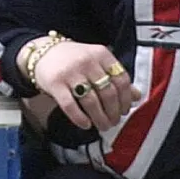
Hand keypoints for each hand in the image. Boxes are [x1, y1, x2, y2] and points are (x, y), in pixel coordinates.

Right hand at [19, 39, 140, 130]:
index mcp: (101, 54)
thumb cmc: (74, 60)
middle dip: (114, 112)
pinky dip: (80, 118)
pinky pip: (70, 105)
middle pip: (108, 92)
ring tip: (103, 126)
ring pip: (91, 101)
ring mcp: (71, 72)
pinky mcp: (55, 83)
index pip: (122, 79)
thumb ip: (116, 77)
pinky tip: (86, 124)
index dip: (126, 99)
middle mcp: (87, 61)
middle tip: (114, 122)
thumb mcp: (98, 62)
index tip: (125, 110)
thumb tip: (136, 96)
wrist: (43, 53)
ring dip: (100, 118)